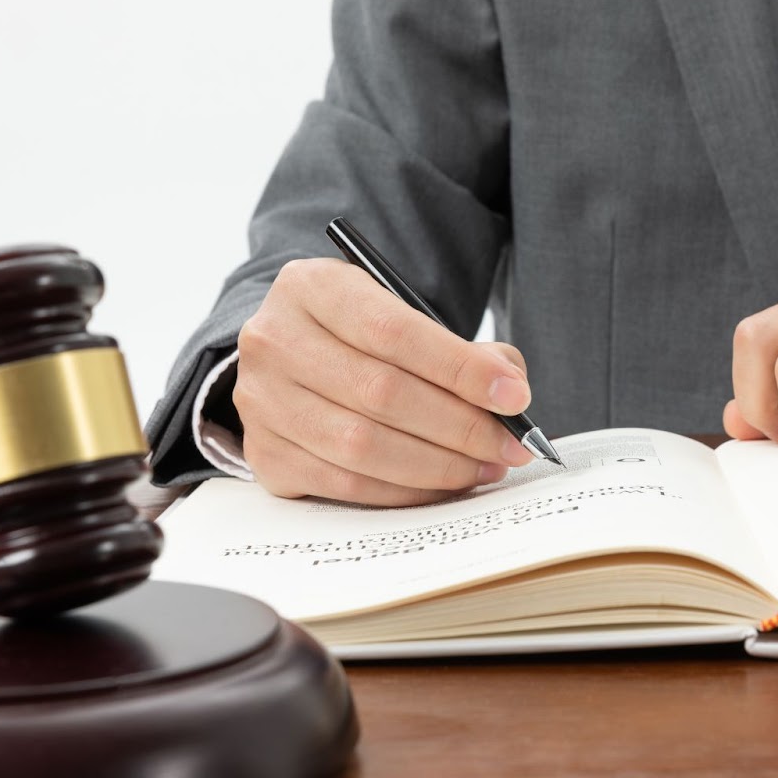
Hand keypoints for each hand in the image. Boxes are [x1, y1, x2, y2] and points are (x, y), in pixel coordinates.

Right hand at [234, 258, 534, 505]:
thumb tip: (507, 389)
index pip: (395, 332)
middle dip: (461, 426)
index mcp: (311, 287)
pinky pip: (345, 484)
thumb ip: (460, 348)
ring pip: (362, 446)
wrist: (291, 356)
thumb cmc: (358, 336)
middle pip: (381, 393)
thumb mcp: (401, 314)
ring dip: (437, 465)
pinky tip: (441, 484)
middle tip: (510, 445)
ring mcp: (262, 401)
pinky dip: (404, 491)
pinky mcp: (264, 454)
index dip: (461, 369)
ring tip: (484, 466)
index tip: (514, 397)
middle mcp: (275, 340)